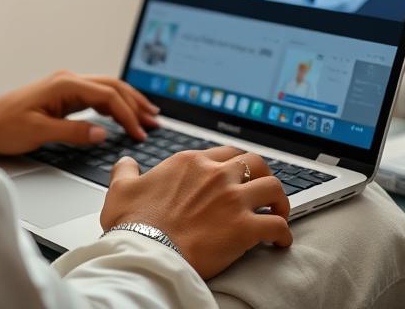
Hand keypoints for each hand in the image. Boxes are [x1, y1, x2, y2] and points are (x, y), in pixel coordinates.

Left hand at [0, 71, 160, 154]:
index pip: (108, 96)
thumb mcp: (39, 133)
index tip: (141, 133)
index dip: (128, 115)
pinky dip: (113, 105)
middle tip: (155, 121)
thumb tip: (103, 133)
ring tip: (148, 116)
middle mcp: (67, 81)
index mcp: (64, 85)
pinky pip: (95, 96)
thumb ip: (73, 132)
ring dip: (128, 101)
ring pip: (105, 89)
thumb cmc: (4, 126)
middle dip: (136, 103)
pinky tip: (122, 114)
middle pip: (112, 87)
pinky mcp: (62, 96)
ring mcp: (65, 87)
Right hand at [100, 146, 291, 278]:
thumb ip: (125, 171)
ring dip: (279, 201)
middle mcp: (215, 175)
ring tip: (277, 213)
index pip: (226, 151)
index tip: (238, 176)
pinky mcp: (244, 228)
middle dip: (264, 174)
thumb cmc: (133, 224)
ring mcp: (232, 200)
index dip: (236, 164)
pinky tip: (280, 242)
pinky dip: (283, 234)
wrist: (146, 253)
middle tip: (262, 190)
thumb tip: (125, 163)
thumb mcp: (121, 189)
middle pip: (256, 162)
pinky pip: (278, 226)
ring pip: (274, 188)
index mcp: (190, 162)